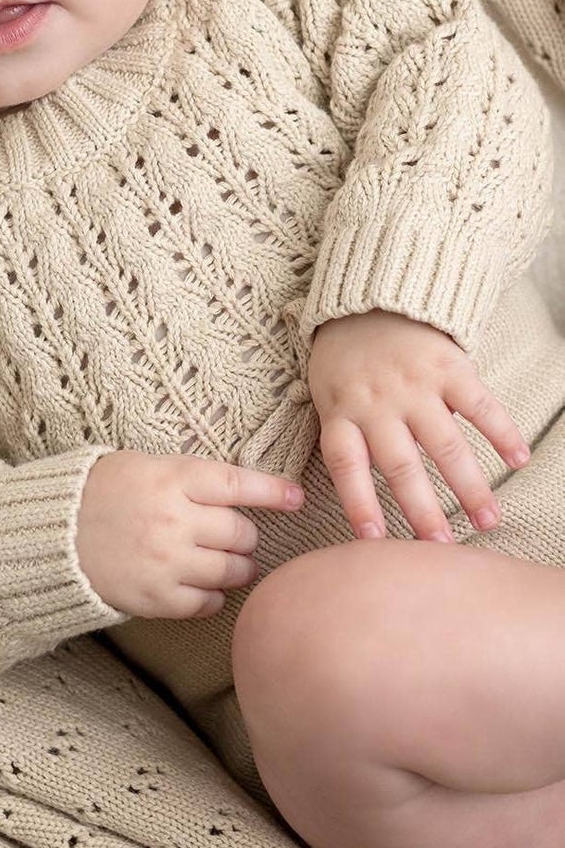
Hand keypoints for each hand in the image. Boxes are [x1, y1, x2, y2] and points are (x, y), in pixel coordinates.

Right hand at [75, 449, 305, 618]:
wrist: (50, 535)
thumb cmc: (97, 493)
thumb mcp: (142, 466)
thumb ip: (189, 478)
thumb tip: (243, 493)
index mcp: (170, 478)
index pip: (238, 484)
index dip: (274, 492)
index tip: (297, 498)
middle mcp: (174, 519)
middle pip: (242, 534)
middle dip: (243, 538)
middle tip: (231, 538)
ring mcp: (167, 561)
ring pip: (234, 571)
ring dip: (235, 568)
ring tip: (219, 563)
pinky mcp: (157, 596)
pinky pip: (209, 602)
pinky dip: (212, 596)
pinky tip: (198, 586)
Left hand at [307, 308, 529, 541]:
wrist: (369, 300)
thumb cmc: (345, 361)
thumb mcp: (328, 395)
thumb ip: (345, 436)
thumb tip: (362, 495)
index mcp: (340, 412)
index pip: (346, 465)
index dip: (358, 502)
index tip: (374, 540)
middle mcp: (376, 403)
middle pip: (399, 464)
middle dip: (421, 509)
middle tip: (440, 546)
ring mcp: (414, 385)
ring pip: (444, 444)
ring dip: (468, 486)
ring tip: (486, 521)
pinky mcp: (448, 366)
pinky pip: (479, 404)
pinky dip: (501, 432)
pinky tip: (519, 460)